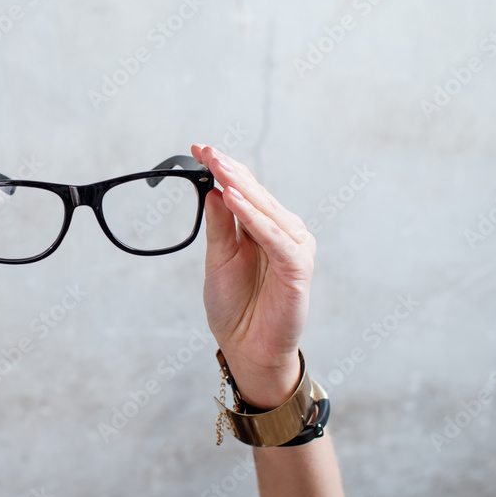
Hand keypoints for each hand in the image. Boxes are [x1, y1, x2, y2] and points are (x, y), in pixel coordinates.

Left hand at [191, 144, 314, 408]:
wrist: (246, 348)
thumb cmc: (234, 305)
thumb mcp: (218, 258)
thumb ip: (219, 226)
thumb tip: (214, 190)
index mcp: (262, 228)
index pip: (243, 190)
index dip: (223, 169)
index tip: (197, 148)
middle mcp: (281, 232)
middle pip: (255, 194)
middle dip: (230, 170)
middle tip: (206, 150)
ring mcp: (292, 247)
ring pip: (266, 210)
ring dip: (242, 187)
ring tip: (218, 168)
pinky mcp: (297, 267)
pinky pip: (275, 237)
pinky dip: (255, 218)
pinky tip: (233, 199)